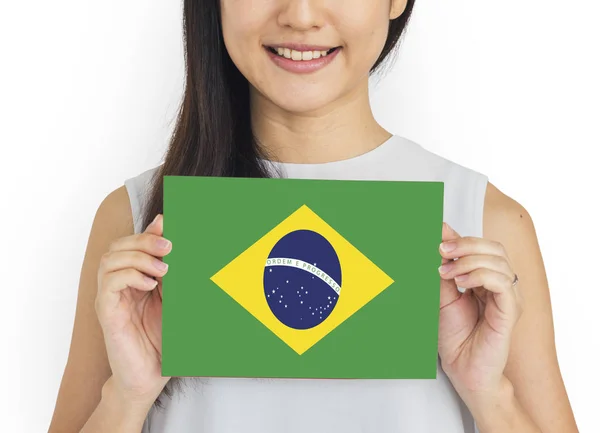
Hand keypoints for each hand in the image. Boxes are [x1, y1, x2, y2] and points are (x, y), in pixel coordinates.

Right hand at [95, 213, 170, 404]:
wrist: (151, 377)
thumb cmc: (164, 340)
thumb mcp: (175, 301)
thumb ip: (175, 274)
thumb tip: (181, 247)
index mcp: (134, 278)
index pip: (132, 242)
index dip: (148, 230)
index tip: (170, 224)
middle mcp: (119, 285)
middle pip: (119, 246)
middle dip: (144, 240)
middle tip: (169, 247)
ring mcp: (111, 298)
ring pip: (110, 260)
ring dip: (138, 257)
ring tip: (163, 269)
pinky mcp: (107, 313)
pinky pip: (109, 284)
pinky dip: (129, 276)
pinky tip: (150, 285)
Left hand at [437, 222, 522, 399]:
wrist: (462, 368)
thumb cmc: (455, 337)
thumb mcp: (443, 296)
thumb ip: (444, 270)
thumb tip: (439, 240)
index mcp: (487, 279)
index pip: (482, 247)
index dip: (461, 238)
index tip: (437, 232)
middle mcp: (501, 286)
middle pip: (494, 248)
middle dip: (466, 244)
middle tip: (441, 250)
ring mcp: (508, 298)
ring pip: (499, 262)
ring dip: (468, 261)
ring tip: (446, 273)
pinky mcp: (510, 311)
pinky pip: (503, 283)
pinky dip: (480, 276)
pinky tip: (461, 283)